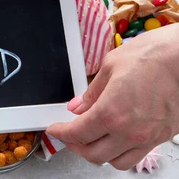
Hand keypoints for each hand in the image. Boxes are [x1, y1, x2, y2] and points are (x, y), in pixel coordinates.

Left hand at [47, 24, 178, 169]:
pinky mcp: (162, 137)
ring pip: (115, 161)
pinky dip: (120, 154)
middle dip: (75, 146)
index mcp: (111, 112)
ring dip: (98, 154)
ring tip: (90, 140)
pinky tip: (114, 140)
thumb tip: (78, 106)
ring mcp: (148, 137)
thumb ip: (91, 92)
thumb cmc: (155, 55)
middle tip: (68, 135)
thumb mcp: (111, 66)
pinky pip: (136, 157)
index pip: (77, 133)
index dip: (60, 133)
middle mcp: (129, 131)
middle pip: (93, 154)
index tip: (54, 130)